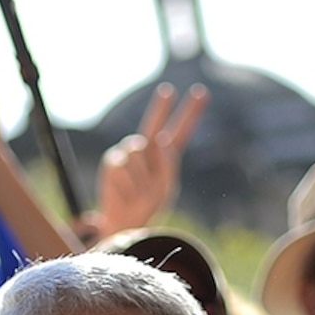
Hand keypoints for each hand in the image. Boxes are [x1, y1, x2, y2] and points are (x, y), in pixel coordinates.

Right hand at [91, 83, 207, 234]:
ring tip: (138, 193)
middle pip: (153, 123)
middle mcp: (145, 150)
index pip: (180, 130)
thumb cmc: (148, 205)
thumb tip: (161, 139)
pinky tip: (125, 194)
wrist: (126, 224)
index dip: (191, 112)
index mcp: (164, 156)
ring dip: (141, 176)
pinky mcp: (112, 162)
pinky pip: (123, 166)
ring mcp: (127, 154)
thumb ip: (167, 163)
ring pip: (138, 151)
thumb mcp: (166, 186)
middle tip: (168, 91)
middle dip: (161, 107)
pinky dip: (128, 184)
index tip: (202, 92)